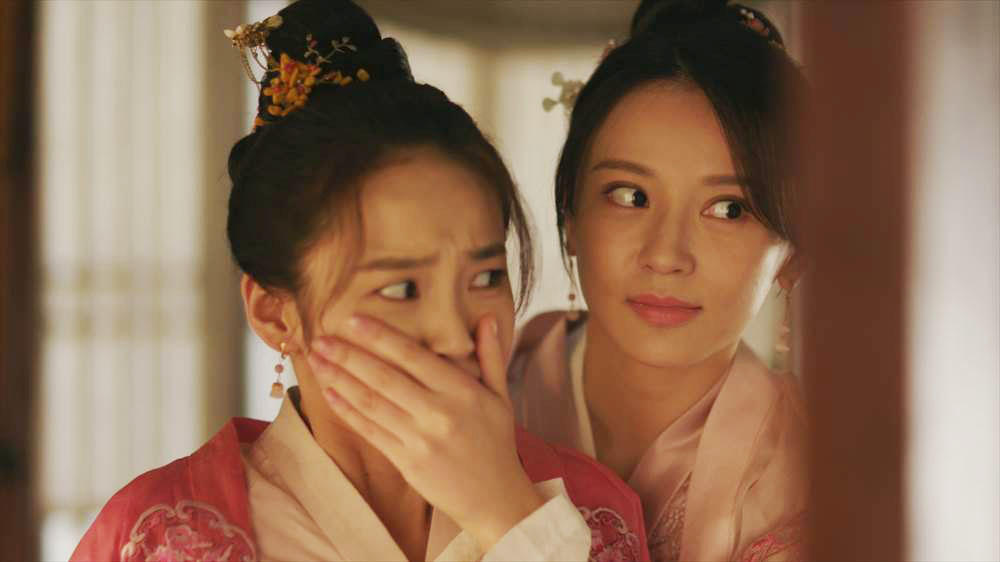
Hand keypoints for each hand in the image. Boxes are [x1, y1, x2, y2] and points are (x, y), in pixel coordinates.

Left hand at [308, 314, 544, 550]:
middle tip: (320, 338)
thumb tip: (487, 318)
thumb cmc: (496, 444)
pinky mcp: (407, 463)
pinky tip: (329, 394)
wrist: (496, 499)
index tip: (353, 320)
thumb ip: (490, 356)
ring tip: (316, 361)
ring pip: (372, 403)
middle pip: (384, 377)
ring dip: (340, 379)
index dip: (380, 336)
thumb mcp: (500, 397)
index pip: (413, 356)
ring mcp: (421, 439)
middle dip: (348, 355)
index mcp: (462, 391)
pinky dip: (348, 412)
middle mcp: (439, 412)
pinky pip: (371, 432)